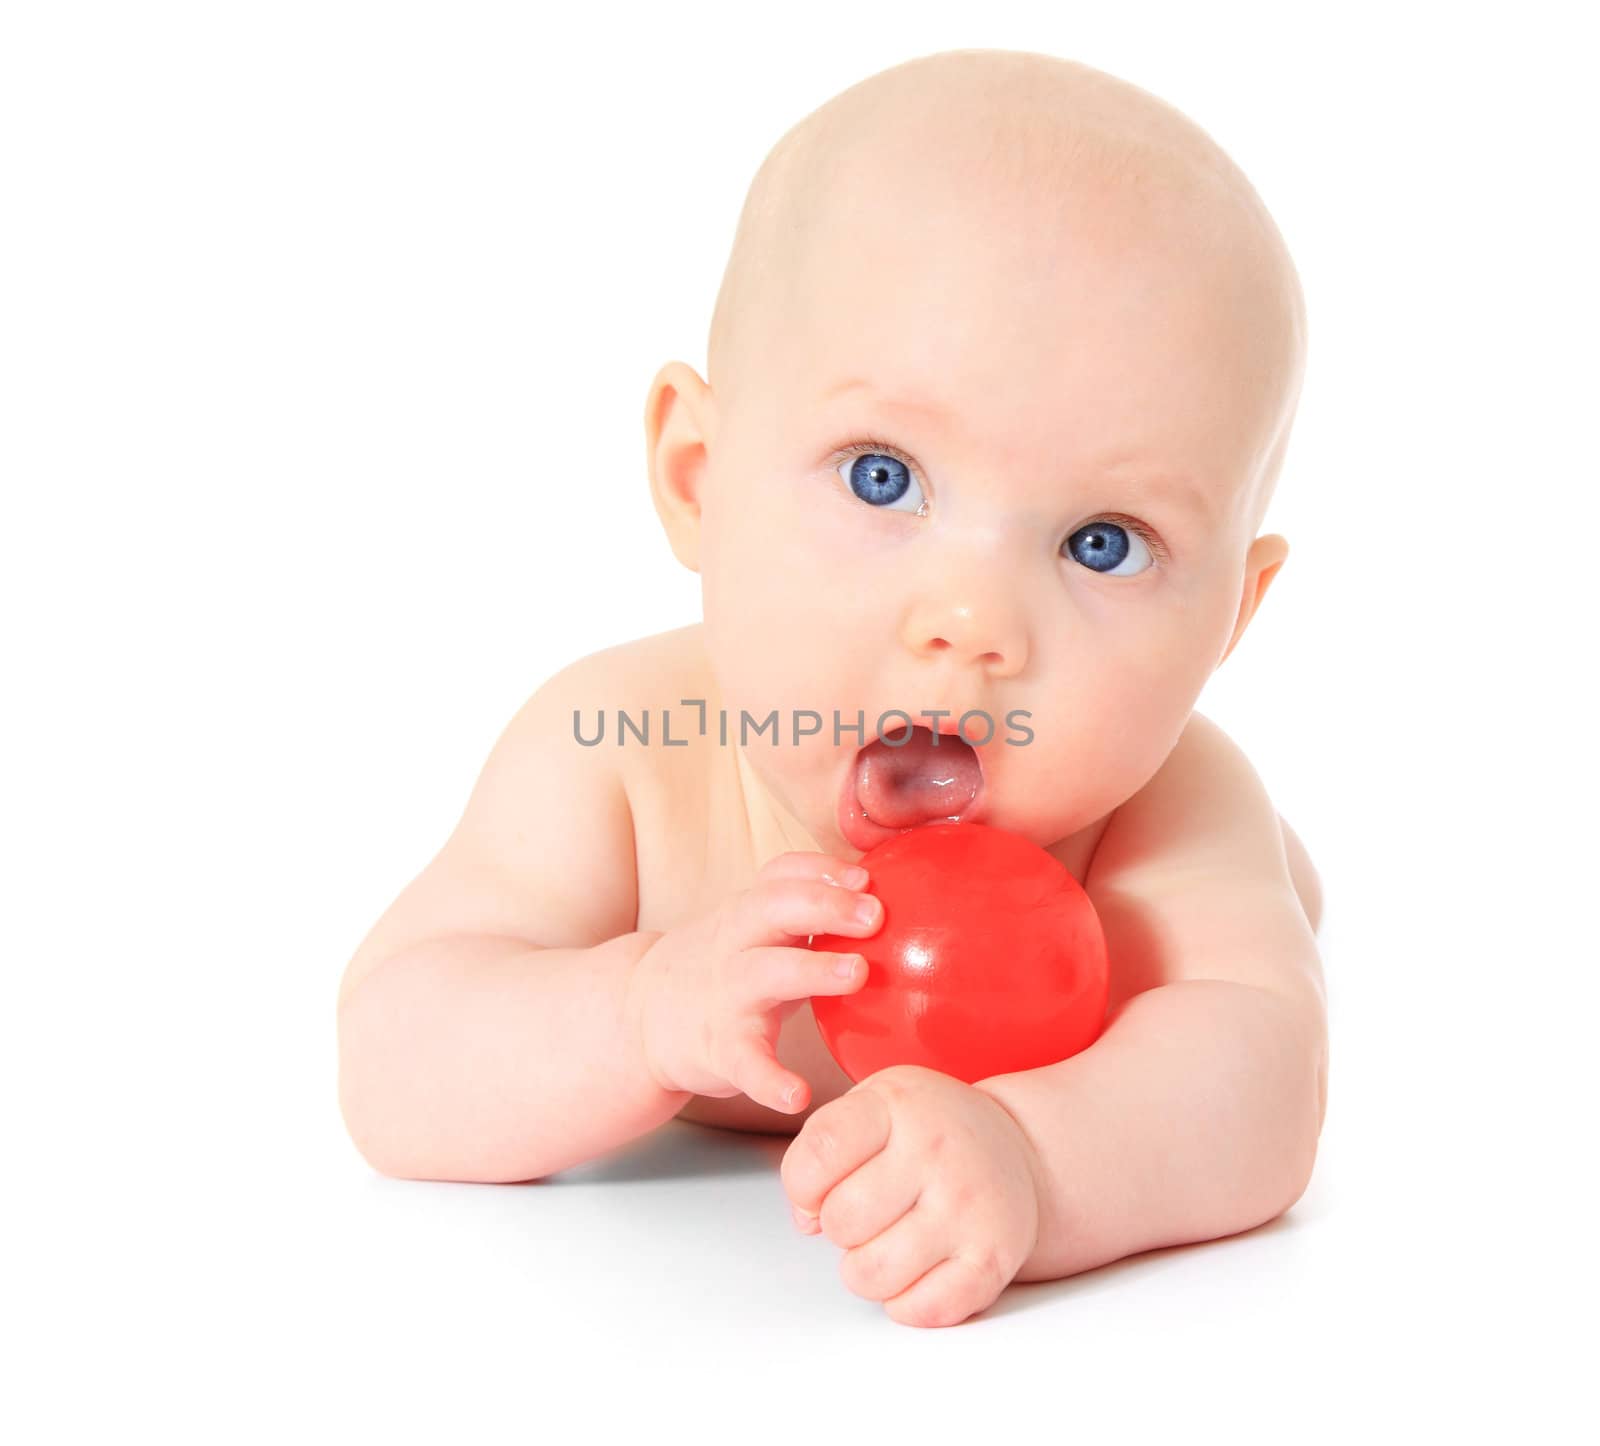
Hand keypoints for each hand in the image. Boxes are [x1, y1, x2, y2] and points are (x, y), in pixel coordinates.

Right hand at [621, 850, 881, 1113]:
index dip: (821, 870)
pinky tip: (799, 1094)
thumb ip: (805, 910)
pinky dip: (771, 1079)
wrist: (640, 1018)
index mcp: (748, 913)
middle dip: (825, 906)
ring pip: (766, 974)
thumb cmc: (723, 966)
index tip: (864, 877)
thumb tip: (879, 896)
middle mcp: (735, 946)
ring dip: (813, 969)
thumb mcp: (752, 927)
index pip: (781, 875)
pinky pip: (747, 1064)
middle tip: (875, 915)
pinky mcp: (720, 1050)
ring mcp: (726, 997)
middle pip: (774, 909)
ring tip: (858, 973)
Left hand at [780, 1063, 1043, 1327]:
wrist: (1019, 1147)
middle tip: (866, 1213)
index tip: (819, 1188)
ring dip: (866, 1270)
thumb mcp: (873, 1108)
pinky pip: (922, 1310)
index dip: (802, 1185)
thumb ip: (822, 1150)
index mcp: (896, 1105)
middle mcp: (935, 1150)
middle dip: (839, 1227)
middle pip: (841, 1221)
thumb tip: (807, 1219)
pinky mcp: (993, 1258)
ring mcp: (967, 1206)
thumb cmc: (930, 1130)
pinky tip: (916, 1270)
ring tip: (887, 1243)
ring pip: (871, 1274)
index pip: (819, 1151)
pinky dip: (906, 1303)